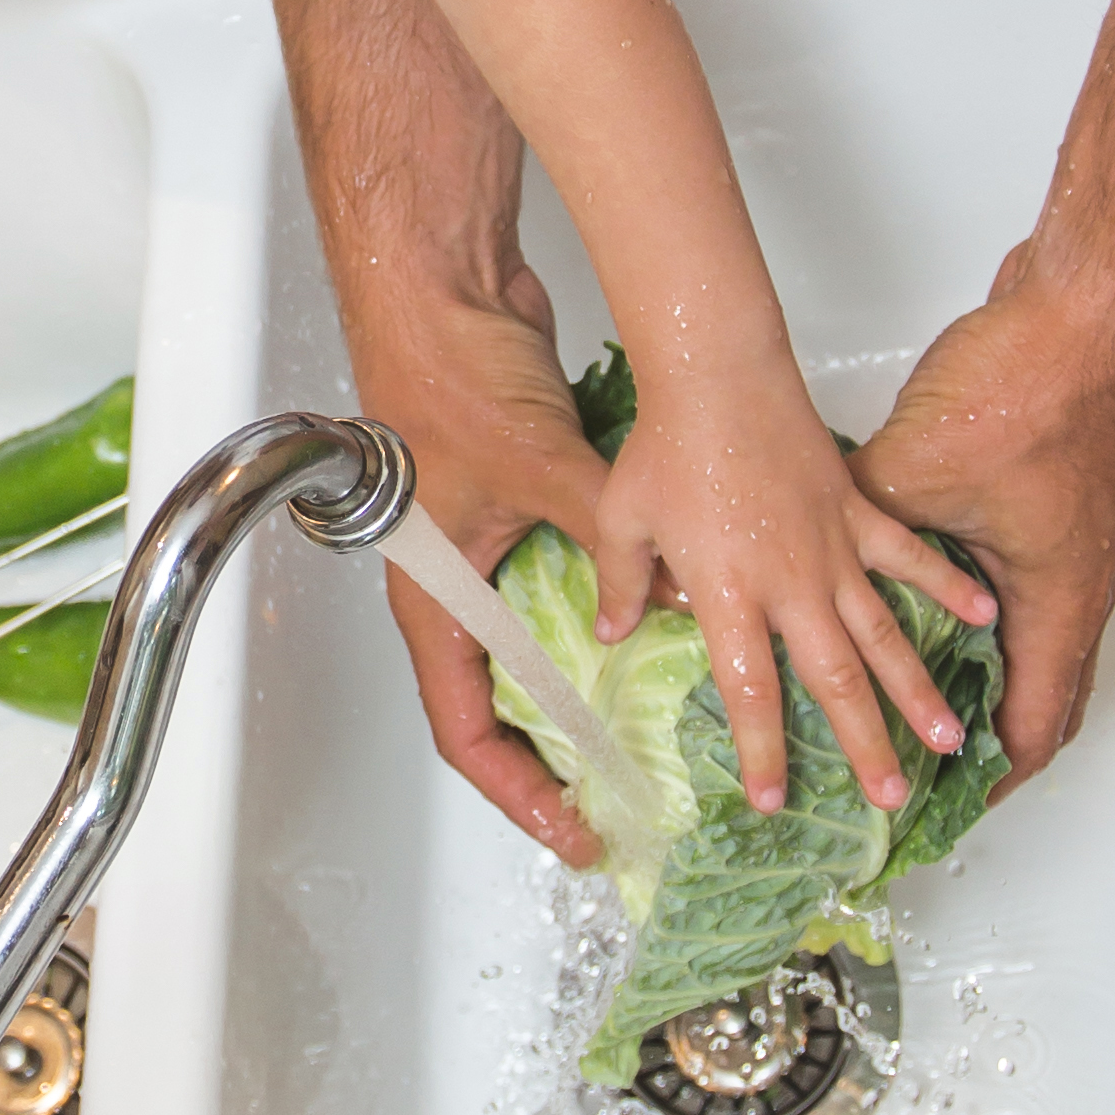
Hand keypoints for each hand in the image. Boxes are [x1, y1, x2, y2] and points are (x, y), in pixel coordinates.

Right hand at [348, 269, 614, 864]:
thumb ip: (612, 534)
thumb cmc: (446, 374)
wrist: (438, 284)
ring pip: (538, 651)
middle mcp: (457, 586)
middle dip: (558, 762)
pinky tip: (662, 633)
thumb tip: (681, 584)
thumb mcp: (537, 468)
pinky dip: (607, 620)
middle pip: (503, 706)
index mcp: (433, 599)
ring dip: (586, 696)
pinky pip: (565, 589)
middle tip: (621, 803)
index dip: (521, 793)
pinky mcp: (523, 507)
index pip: (469, 731)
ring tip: (649, 736)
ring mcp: (490, 549)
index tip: (576, 830)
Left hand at [592, 345, 994, 818]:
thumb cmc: (666, 443)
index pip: (751, 693)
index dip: (763, 751)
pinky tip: (985, 619)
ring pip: (886, 635)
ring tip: (950, 740)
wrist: (718, 373)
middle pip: (837, 682)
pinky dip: (949, 586)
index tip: (771, 799)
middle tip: (892, 798)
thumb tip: (610, 634)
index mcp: (729, 595)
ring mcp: (833, 548)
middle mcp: (791, 584)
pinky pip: (912, 557)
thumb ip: (618, 584)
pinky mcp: (859, 510)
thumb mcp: (621, 520)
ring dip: (919, 691)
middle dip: (866, 745)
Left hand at [848, 245, 1114, 787]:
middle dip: (977, 743)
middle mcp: (1077, 586)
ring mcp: (1078, 542)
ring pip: (1028, 640)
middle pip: (1037, 700)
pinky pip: (1022, 581)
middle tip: (918, 769)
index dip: (982, 782)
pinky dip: (982, 607)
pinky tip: (936, 598)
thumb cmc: (1030, 388)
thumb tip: (778, 553)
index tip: (930, 808)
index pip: (1029, 732)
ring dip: (980, 674)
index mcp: (1055, 605)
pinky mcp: (1063, 498)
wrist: (1096, 306)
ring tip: (922, 702)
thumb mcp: (910, 473)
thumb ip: (844, 527)